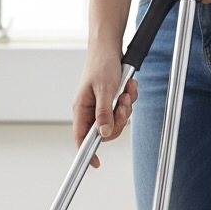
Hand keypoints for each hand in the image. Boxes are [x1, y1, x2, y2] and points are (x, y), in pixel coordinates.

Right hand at [72, 50, 137, 168]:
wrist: (109, 46)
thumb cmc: (100, 64)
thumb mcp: (103, 89)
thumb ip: (103, 113)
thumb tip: (103, 133)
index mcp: (81, 110)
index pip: (81, 138)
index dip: (88, 152)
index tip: (95, 163)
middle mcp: (90, 111)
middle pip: (105, 131)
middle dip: (118, 119)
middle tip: (122, 103)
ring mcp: (101, 106)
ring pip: (117, 121)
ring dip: (126, 107)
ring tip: (125, 90)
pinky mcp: (111, 100)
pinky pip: (123, 109)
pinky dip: (129, 99)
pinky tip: (128, 87)